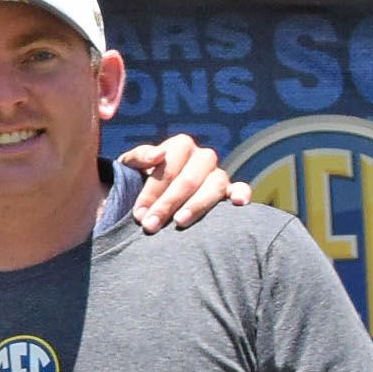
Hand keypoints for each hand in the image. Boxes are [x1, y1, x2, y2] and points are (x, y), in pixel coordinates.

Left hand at [120, 134, 252, 231]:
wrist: (148, 196)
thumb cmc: (137, 179)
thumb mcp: (130, 166)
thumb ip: (138, 157)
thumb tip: (157, 155)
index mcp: (180, 146)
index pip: (169, 165)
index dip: (153, 190)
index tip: (139, 213)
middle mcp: (203, 157)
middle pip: (189, 178)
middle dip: (167, 204)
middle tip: (150, 225)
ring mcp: (218, 173)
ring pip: (213, 185)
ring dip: (196, 205)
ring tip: (179, 222)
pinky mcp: (229, 190)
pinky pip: (240, 188)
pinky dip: (242, 193)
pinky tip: (238, 203)